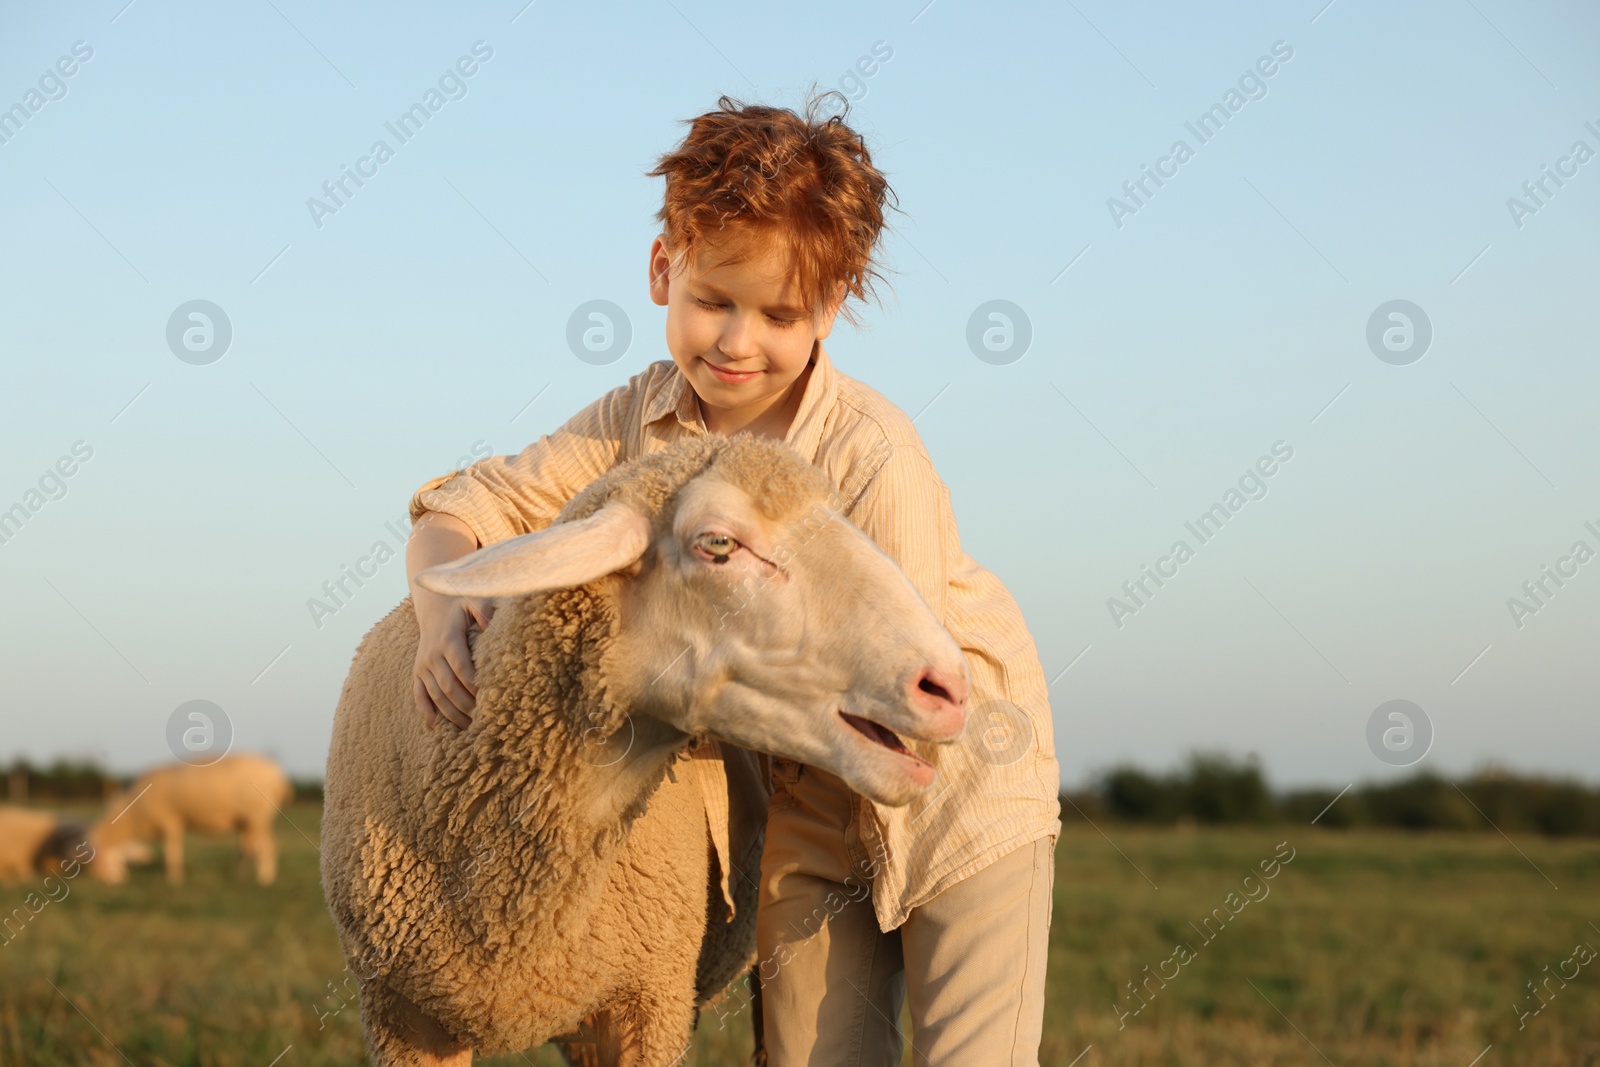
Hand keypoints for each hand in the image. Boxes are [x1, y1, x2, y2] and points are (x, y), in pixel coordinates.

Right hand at [412, 590, 496, 729]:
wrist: (434, 606)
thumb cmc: (460, 605)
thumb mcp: (473, 599)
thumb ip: (484, 609)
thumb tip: (490, 625)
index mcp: (448, 640)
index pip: (462, 668)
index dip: (475, 685)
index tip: (490, 699)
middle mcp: (432, 655)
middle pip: (449, 686)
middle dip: (466, 705)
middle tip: (484, 720)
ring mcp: (423, 665)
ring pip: (435, 695)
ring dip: (451, 714)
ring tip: (469, 728)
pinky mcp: (417, 672)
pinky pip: (418, 695)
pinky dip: (426, 712)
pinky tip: (436, 727)